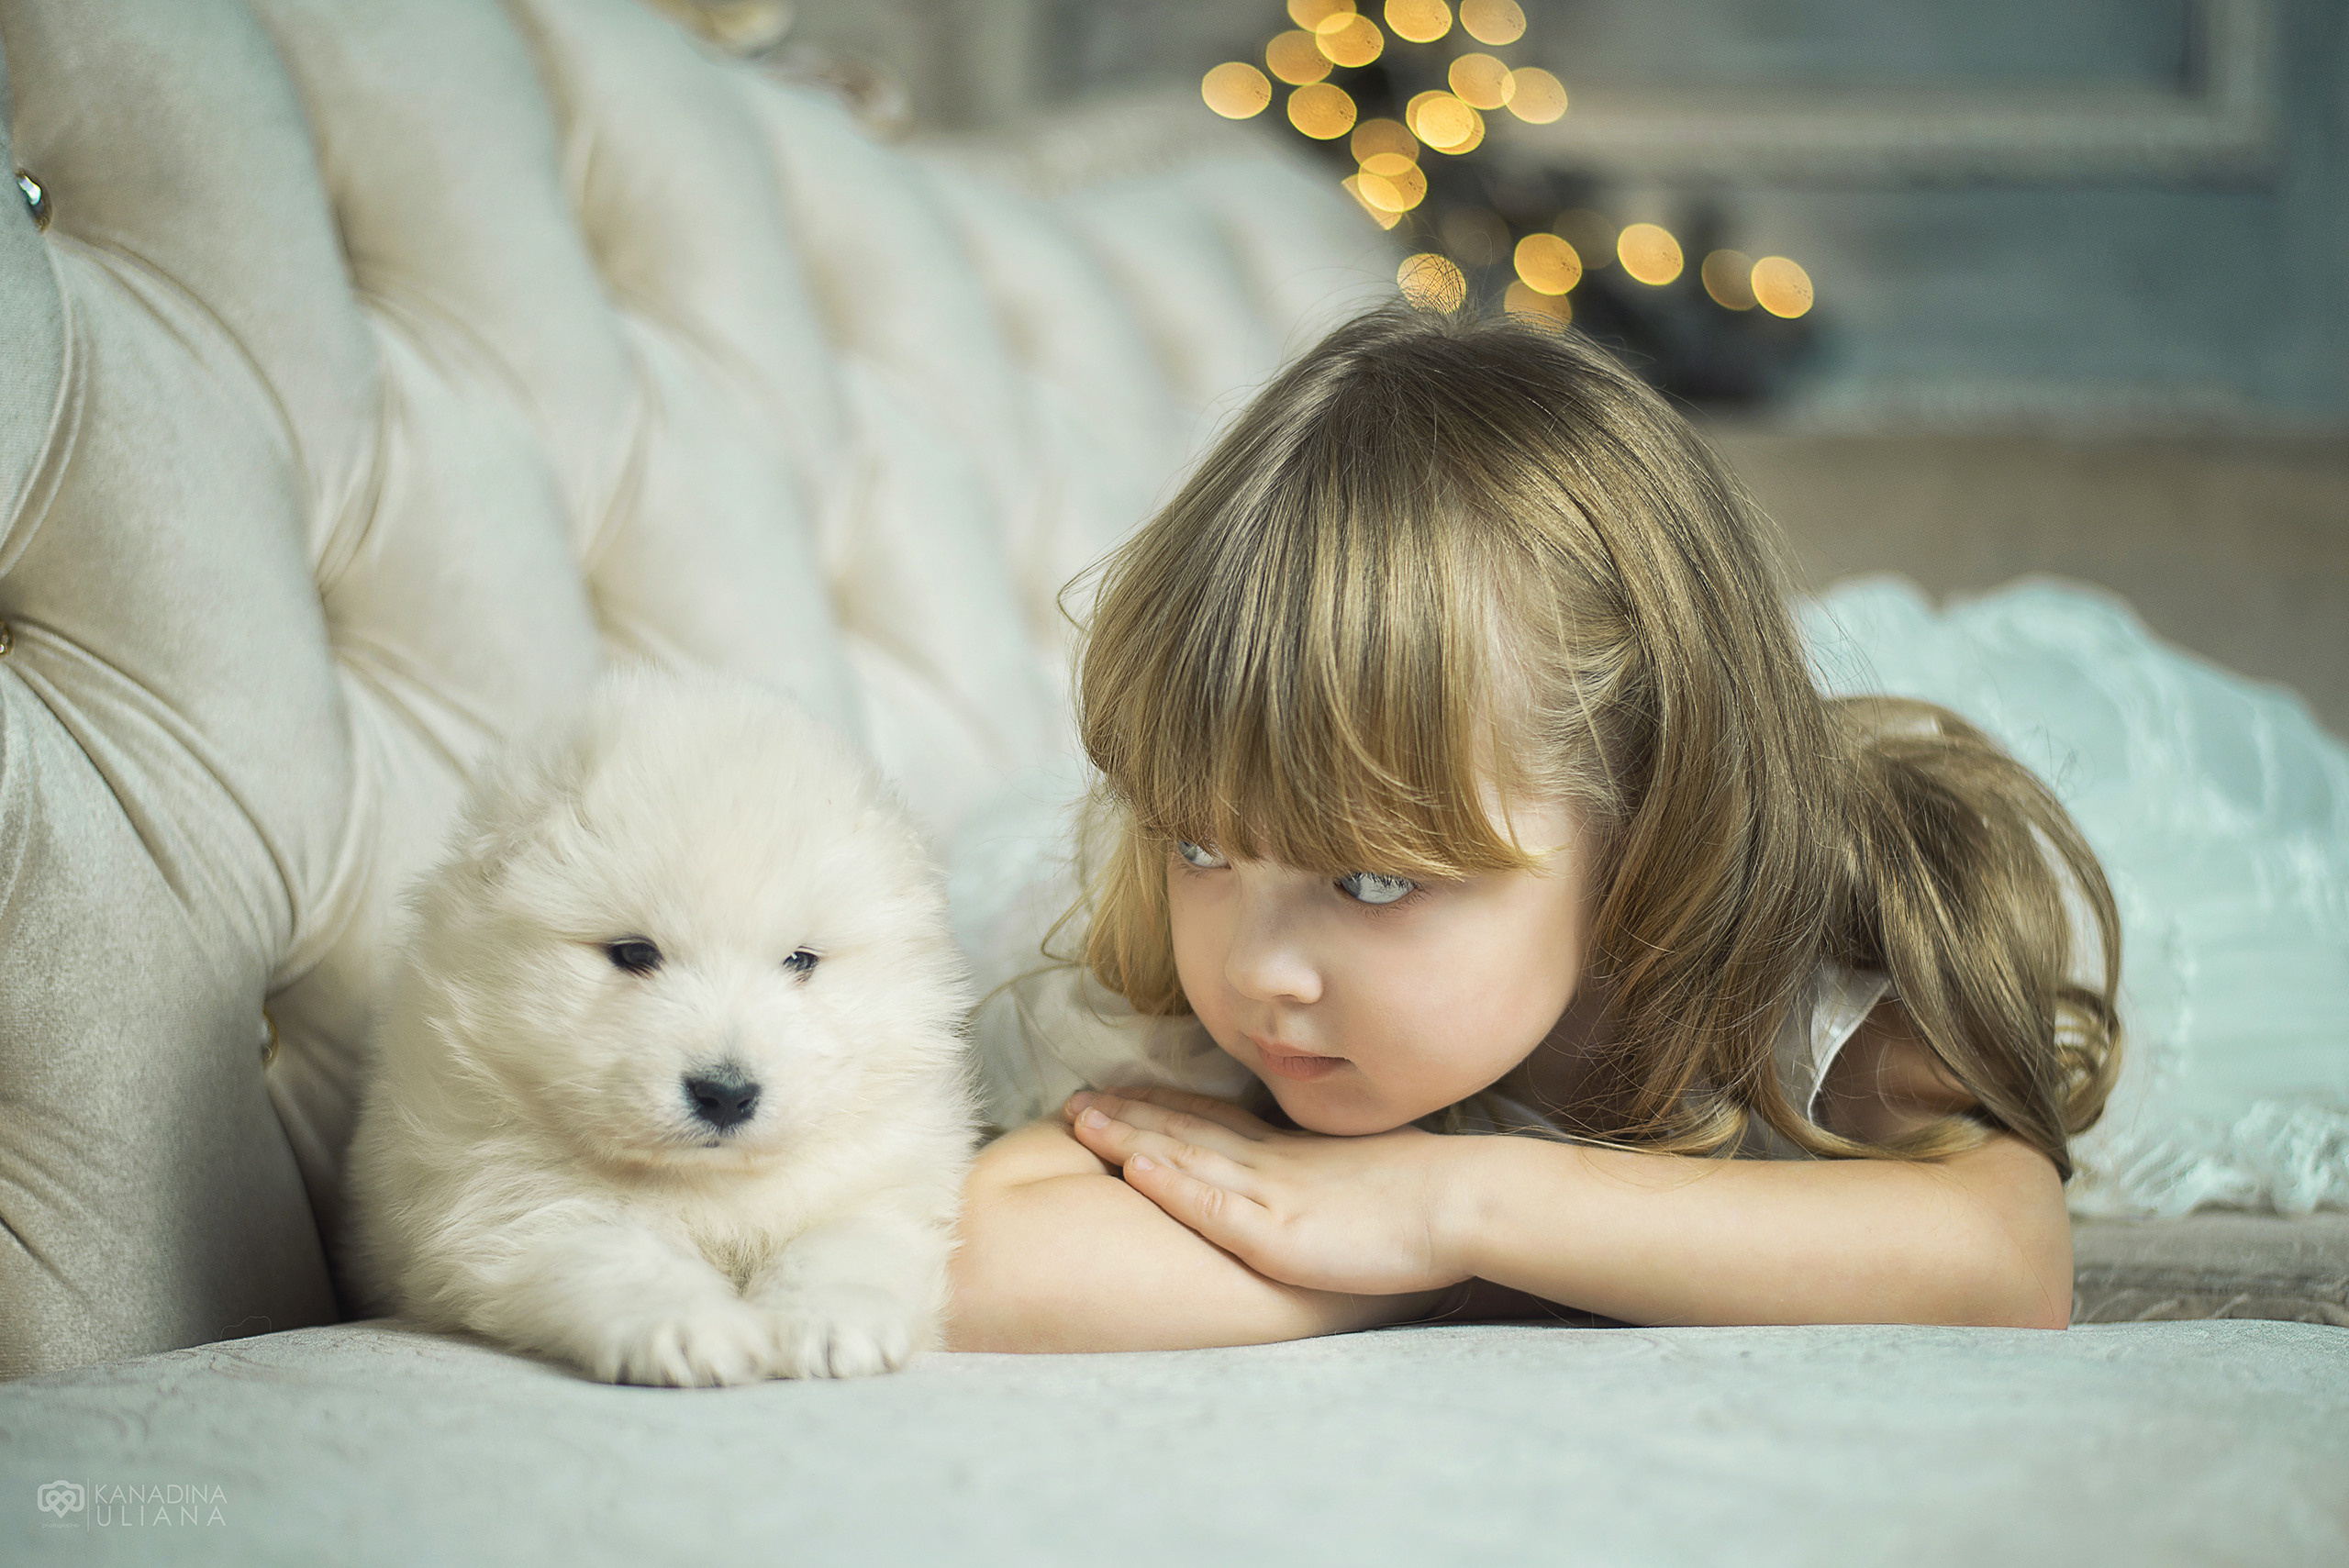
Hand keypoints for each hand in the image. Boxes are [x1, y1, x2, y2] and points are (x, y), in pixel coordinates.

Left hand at [1062, 1086, 1477, 1297]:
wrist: (1467, 1200)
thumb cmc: (1428, 1191)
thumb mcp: (1364, 1170)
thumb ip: (1325, 1172)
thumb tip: (1314, 1179)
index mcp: (1290, 1153)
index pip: (1211, 1121)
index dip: (1159, 1106)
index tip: (1115, 1092)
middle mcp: (1270, 1165)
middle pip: (1184, 1130)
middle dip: (1125, 1115)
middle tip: (1071, 1100)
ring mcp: (1271, 1196)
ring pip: (1184, 1159)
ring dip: (1128, 1139)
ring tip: (1080, 1121)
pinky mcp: (1279, 1235)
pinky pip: (1213, 1208)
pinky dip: (1171, 1186)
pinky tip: (1133, 1170)